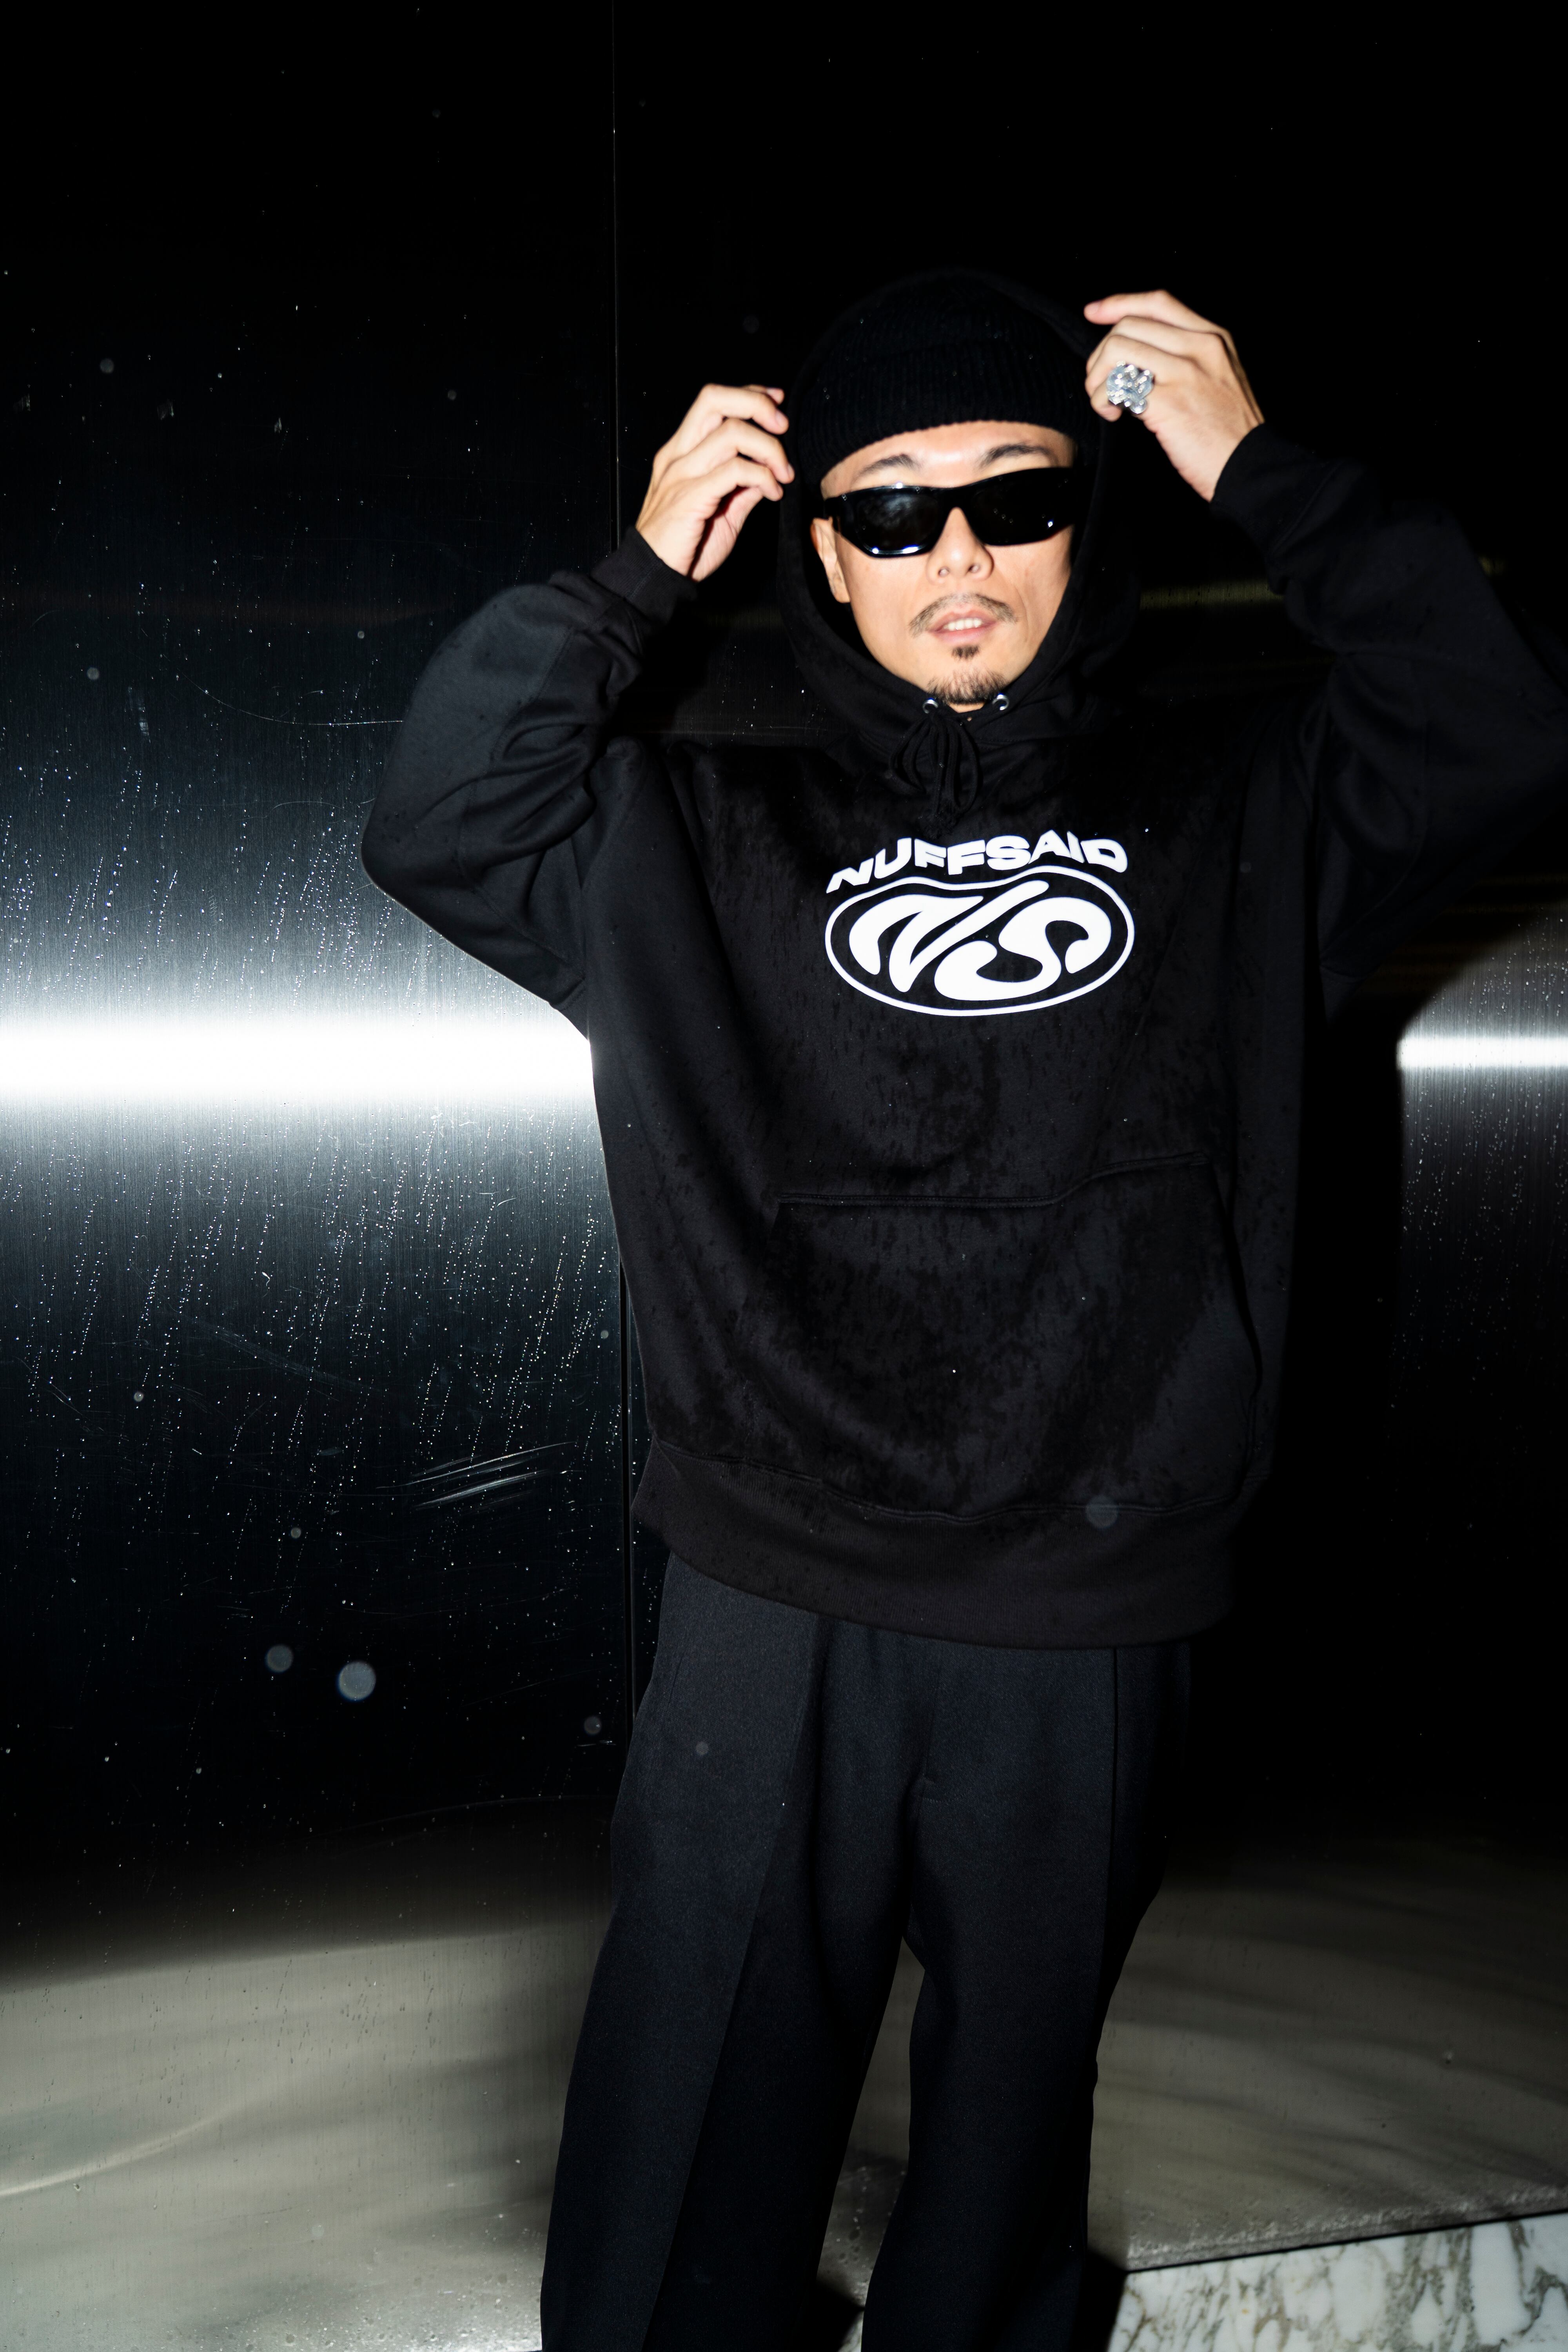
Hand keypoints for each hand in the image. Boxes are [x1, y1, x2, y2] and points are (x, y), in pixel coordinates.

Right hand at [634, 384, 792, 580]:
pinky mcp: (690, 496)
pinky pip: (735, 470)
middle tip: (783, 428)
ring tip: (783, 473)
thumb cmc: (684, 548)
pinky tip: (773, 493)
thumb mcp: (721, 512)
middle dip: (757, 404)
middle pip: (716, 399)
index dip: (748, 395)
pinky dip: (763, 477)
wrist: (652, 577)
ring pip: (731, 432)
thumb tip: (769, 474)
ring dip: (769, 448)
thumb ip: (742, 489)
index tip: (777, 404)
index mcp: (681, 451)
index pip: (714, 402)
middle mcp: (678, 455)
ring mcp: (681, 473)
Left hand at [1083, 292, 1263, 501]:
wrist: (1248, 467)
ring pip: (1117, 350)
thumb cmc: (1228, 431)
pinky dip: (1103, 400)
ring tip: (1105, 402)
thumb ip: (1186, 356)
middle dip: (1101, 354)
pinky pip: (1118, 387)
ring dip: (1097, 378)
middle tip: (1101, 383)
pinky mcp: (1170, 403)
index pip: (1158, 303)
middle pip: (1129, 325)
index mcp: (1213, 337)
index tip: (1094, 313)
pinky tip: (1113, 414)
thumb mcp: (1219, 375)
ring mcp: (1185, 373)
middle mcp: (1200, 347)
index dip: (1119, 304)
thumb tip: (1137, 352)